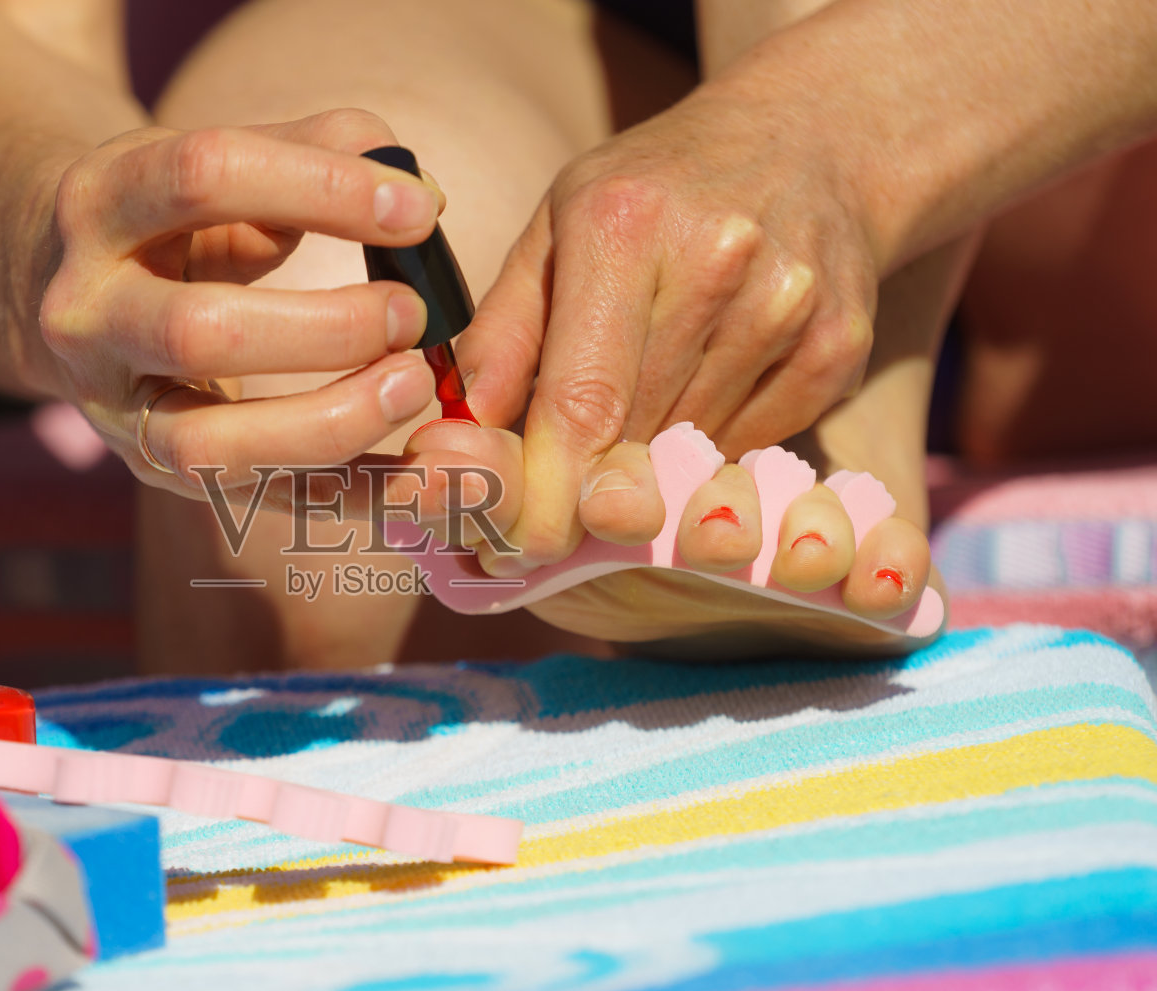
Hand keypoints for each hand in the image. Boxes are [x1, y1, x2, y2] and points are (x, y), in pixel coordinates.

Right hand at [34, 109, 446, 494]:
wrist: (58, 289)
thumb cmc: (172, 219)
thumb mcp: (222, 163)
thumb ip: (317, 150)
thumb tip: (420, 195)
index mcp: (99, 204)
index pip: (204, 179)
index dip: (322, 189)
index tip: (417, 212)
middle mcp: (85, 312)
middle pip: (201, 332)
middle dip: (329, 329)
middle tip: (412, 313)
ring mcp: (110, 406)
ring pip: (208, 445)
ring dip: (331, 422)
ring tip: (410, 384)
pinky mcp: (154, 469)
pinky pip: (258, 501)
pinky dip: (345, 495)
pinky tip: (413, 472)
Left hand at [457, 88, 879, 572]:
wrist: (811, 138)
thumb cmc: (656, 189)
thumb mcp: (558, 225)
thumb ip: (503, 328)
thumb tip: (461, 425)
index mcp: (624, 225)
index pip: (584, 399)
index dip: (549, 487)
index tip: (521, 544)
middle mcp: (718, 263)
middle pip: (636, 434)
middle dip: (590, 480)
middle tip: (561, 498)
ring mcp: (790, 307)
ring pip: (693, 447)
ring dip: (654, 457)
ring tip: (642, 410)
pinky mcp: (838, 348)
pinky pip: (753, 444)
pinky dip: (715, 440)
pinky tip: (707, 385)